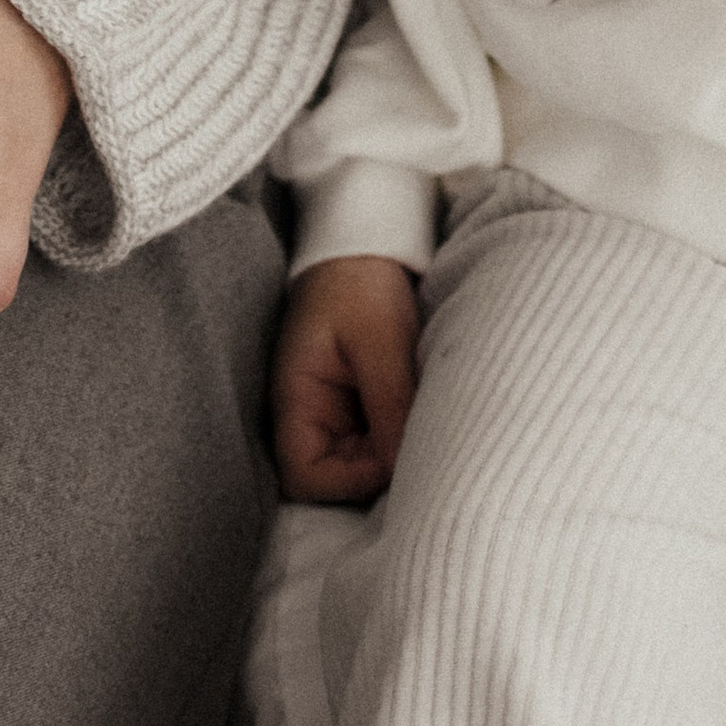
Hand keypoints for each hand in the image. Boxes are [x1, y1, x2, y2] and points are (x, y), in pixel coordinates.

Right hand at [272, 253, 422, 502]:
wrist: (366, 243)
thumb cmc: (362, 282)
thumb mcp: (381, 338)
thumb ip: (390, 404)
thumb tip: (403, 470)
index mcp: (298, 400)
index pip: (304, 477)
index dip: (347, 482)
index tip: (393, 458)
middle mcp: (311, 415)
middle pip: (336, 478)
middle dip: (377, 472)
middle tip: (422, 446)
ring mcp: (335, 412)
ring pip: (362, 463)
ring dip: (394, 454)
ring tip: (427, 425)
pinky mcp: (359, 405)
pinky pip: (377, 440)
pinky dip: (400, 437)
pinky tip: (423, 417)